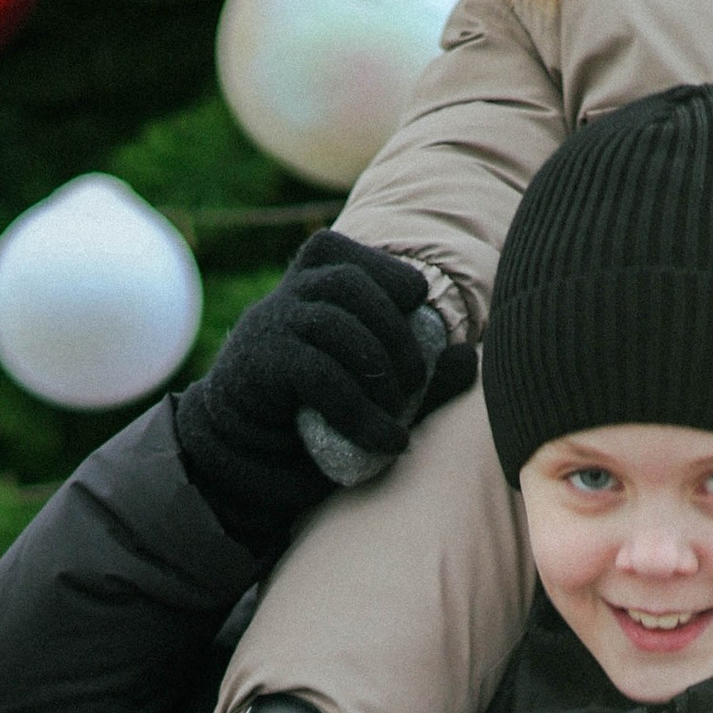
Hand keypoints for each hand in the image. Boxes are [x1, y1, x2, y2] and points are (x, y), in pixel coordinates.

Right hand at [173, 236, 474, 550]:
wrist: (243, 456)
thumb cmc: (315, 415)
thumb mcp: (374, 390)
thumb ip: (419, 375)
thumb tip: (469, 356)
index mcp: (308, 287)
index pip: (347, 256)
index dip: (390, 276)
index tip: (415, 307)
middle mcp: (284, 297)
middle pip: (347, 284)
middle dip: (394, 331)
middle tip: (416, 382)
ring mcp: (267, 327)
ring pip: (332, 324)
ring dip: (378, 371)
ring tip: (399, 414)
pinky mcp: (260, 366)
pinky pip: (318, 375)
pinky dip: (359, 411)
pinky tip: (386, 440)